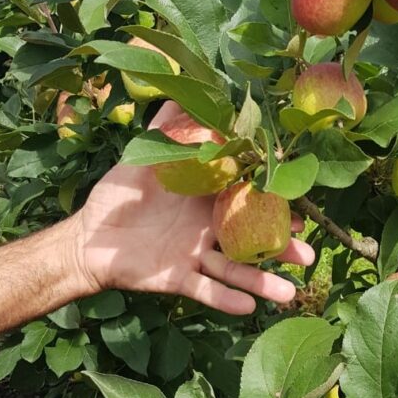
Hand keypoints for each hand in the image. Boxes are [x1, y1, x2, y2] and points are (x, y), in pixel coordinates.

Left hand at [76, 101, 313, 313]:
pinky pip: (205, 291)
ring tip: (289, 293)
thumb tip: (184, 90)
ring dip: (263, 282)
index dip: (275, 206)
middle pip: (252, 239)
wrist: (90, 237)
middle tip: (307, 255)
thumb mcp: (145, 156)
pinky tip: (249, 307)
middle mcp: (209, 230)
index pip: (249, 201)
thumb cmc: (120, 195)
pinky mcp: (179, 279)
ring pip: (235, 270)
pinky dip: (226, 299)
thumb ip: (167, 128)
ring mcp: (197, 256)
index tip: (301, 211)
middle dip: (281, 248)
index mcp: (208, 199)